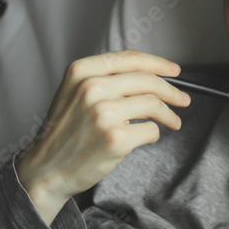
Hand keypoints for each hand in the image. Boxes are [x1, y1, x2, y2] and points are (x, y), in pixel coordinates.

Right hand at [15, 50, 190, 224]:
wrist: (46, 169)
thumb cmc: (65, 132)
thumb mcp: (74, 93)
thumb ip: (106, 78)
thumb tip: (153, 75)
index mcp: (81, 71)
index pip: (130, 59)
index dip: (158, 64)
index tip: (175, 71)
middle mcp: (91, 88)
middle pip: (148, 81)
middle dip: (172, 91)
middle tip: (183, 100)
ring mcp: (104, 114)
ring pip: (154, 105)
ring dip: (169, 114)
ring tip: (173, 121)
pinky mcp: (116, 138)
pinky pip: (151, 130)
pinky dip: (154, 134)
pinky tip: (145, 138)